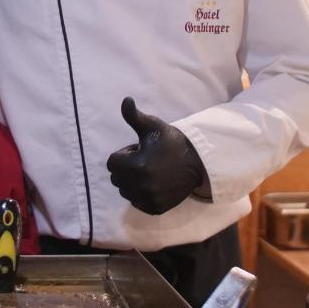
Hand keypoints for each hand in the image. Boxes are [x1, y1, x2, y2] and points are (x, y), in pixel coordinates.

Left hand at [106, 97, 205, 214]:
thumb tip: (125, 99)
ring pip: (124, 191)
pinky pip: (135, 202)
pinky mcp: (155, 208)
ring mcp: (148, 199)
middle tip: (145, 161)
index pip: (112, 162)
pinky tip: (154, 184)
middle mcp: (141, 185)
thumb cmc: (170, 142)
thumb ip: (134, 116)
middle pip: (116, 177)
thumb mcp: (152, 126)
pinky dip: (140, 194)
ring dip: (132, 182)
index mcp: (136, 165)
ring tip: (150, 172)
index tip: (139, 151)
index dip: (124, 154)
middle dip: (126, 168)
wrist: (196, 162)